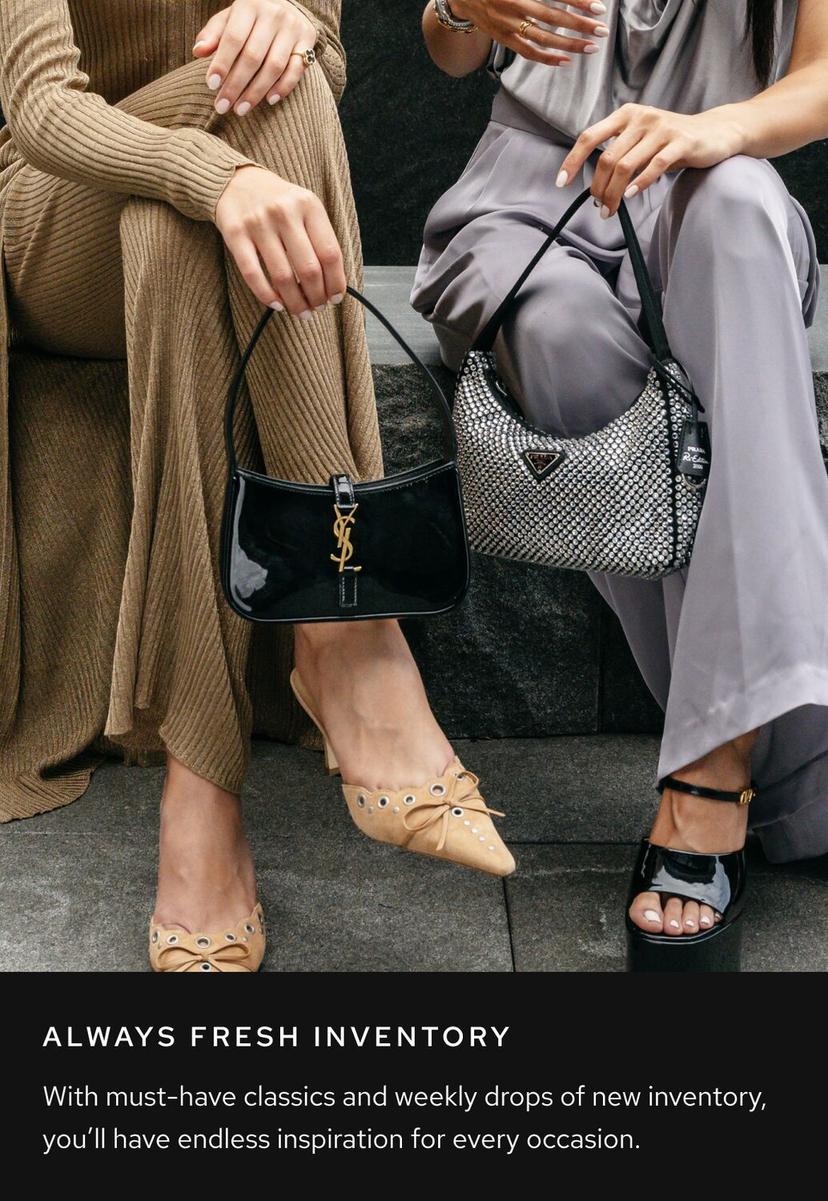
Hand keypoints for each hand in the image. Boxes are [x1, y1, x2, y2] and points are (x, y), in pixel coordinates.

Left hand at [193, 0, 317, 114]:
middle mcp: (273, 14)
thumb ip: (213, 34)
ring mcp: (293, 28)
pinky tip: (269, 100)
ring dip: (256, 92)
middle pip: (253, 56)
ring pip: (274, 67)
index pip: (233, 38)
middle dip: (236, 85)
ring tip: (241, 109)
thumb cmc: (250, 17)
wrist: (286, 5)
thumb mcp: (229, 18)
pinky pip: (295, 70)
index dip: (222, 63)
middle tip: (222, 106)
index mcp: (250, 5)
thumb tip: (198, 52)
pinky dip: (283, 87)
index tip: (211, 85)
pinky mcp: (308, 41)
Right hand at [215, 166, 345, 316]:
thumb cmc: (278, 202)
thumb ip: (319, 239)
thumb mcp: (305, 208)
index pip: (330, 254)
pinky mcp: (235, 234)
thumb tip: (331, 285)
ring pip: (282, 276)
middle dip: (316, 297)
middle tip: (317, 308)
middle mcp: (284, 212)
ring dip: (294, 302)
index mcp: (309, 205)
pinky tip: (276, 304)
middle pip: (309, 269)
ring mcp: (258, 223)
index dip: (335, 283)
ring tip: (300, 311)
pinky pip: (253, 274)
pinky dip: (266, 295)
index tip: (335, 298)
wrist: (236, 181)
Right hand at [450, 0, 609, 66]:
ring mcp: (509, 25)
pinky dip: (548, 58)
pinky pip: (528, 52)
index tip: (599, 7)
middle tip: (602, 30)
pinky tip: (566, 60)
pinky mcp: (504, 39)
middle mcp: (515, 6)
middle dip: (581, 25)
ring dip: (569, 44)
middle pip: (554, 17)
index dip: (577, 1)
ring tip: (591, 47)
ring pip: (544, 38)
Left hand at [557, 104, 745, 214]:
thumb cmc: (672, 142)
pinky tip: (630, 197)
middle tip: (600, 208)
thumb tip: (596, 186)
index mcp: (626, 115)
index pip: (589, 136)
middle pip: (607, 158)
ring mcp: (661, 129)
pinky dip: (638, 184)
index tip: (561, 182)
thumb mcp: (641, 141)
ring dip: (614, 193)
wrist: (715, 132)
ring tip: (611, 210)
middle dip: (599, 188)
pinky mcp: (680, 143)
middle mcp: (641, 118)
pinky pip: (654, 166)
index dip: (572, 160)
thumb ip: (620, 154)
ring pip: (626, 165)